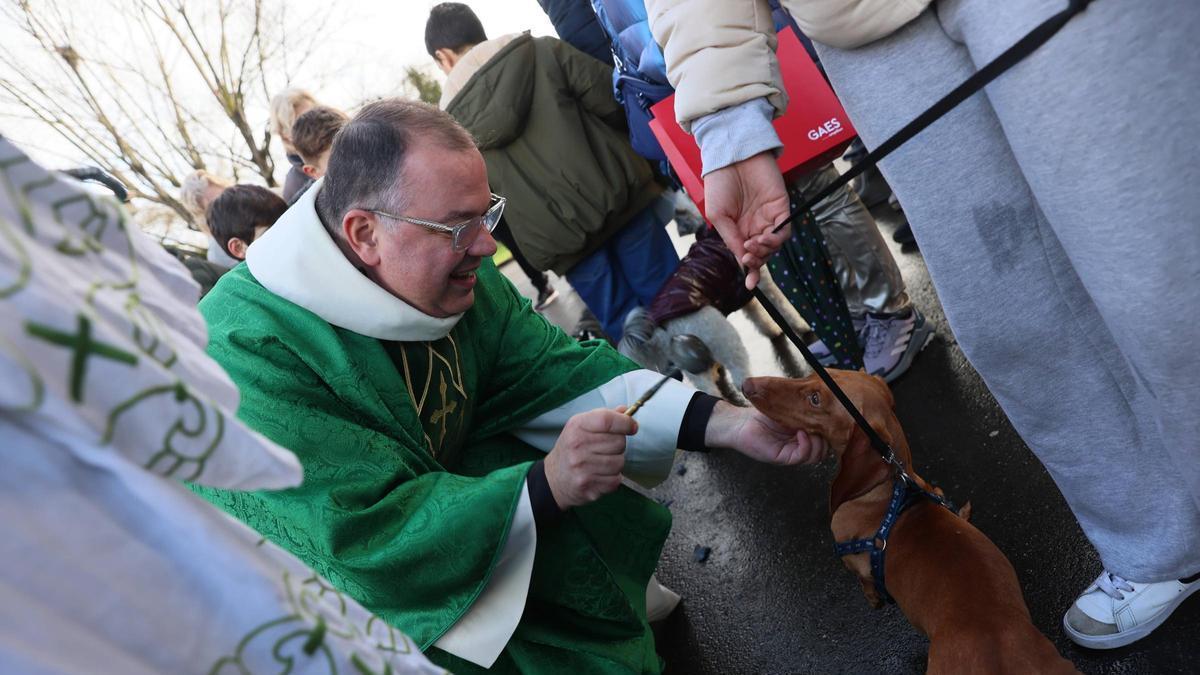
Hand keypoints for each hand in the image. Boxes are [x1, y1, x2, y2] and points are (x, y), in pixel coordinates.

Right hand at [543, 407, 635, 508]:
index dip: (625, 422)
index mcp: (576, 427)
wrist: (554, 478)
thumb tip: (625, 411)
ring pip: (619, 462)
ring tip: (602, 462)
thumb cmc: (571, 449)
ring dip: (616, 462)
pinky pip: (615, 480)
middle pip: (619, 442)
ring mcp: (582, 468)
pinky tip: (600, 474)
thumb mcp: (581, 427)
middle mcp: (577, 446)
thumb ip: (603, 418)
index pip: (607, 420)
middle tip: (606, 448)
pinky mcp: (588, 486)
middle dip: (618, 445)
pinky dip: (612, 478)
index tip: (632, 426)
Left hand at [703, 401, 826, 464]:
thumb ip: (804, 407)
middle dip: (826, 438)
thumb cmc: (763, 414)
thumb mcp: (789, 407)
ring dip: (817, 442)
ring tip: (809, 428)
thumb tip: (823, 399)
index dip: (829, 433)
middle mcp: (799, 446)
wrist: (741, 422)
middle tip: (819, 424)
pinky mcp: (783, 457)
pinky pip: (802, 456)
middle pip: (824, 450)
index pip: (824, 441)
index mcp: (803, 436)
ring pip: (816, 455)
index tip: (829, 420)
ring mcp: (792, 453)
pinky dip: (806, 445)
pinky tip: (801, 433)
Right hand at [704, 151, 790, 288]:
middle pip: (763, 253)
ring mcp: (769, 218)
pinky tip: (763, 238)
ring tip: (752, 245)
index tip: (750, 285)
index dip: (751, 271)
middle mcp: (755, 226)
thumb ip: (730, 237)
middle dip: (756, 261)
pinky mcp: (781, 207)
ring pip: (774, 245)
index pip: (748, 255)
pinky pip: (784, 230)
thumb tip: (742, 258)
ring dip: (765, 251)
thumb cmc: (719, 183)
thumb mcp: (717, 215)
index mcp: (738, 230)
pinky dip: (775, 239)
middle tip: (747, 257)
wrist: (731, 156)